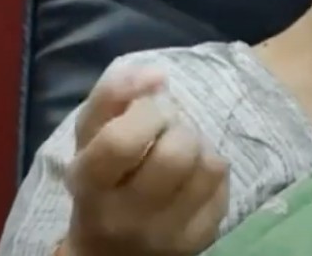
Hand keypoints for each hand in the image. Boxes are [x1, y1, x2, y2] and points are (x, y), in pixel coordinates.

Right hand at [64, 67, 228, 255]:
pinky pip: (223, 185)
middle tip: (168, 129)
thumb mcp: (88, 137)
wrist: (107, 251)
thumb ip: (111, 95)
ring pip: (207, 166)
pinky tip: (193, 173)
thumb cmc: (99, 181)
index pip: (121, 142)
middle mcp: (127, 217)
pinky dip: (212, 167)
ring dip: (200, 145)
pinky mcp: (199, 239)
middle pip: (175, 155)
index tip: (148, 105)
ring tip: (182, 150)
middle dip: (178, 128)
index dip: (144, 112)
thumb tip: (156, 74)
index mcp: (90, 185)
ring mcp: (167, 233)